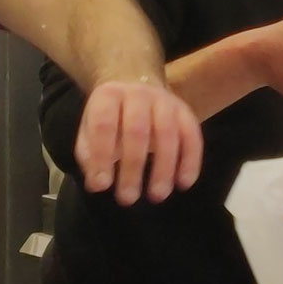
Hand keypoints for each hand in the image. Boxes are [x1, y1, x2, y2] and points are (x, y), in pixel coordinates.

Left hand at [76, 79, 203, 205]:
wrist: (136, 84)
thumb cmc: (111, 116)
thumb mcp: (90, 129)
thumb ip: (90, 155)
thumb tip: (97, 184)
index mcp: (109, 95)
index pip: (104, 125)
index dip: (102, 156)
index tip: (101, 186)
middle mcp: (138, 94)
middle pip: (137, 130)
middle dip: (133, 167)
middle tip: (128, 199)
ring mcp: (165, 101)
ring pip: (168, 134)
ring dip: (163, 168)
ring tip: (157, 196)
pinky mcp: (185, 112)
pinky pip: (192, 136)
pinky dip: (190, 161)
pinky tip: (184, 184)